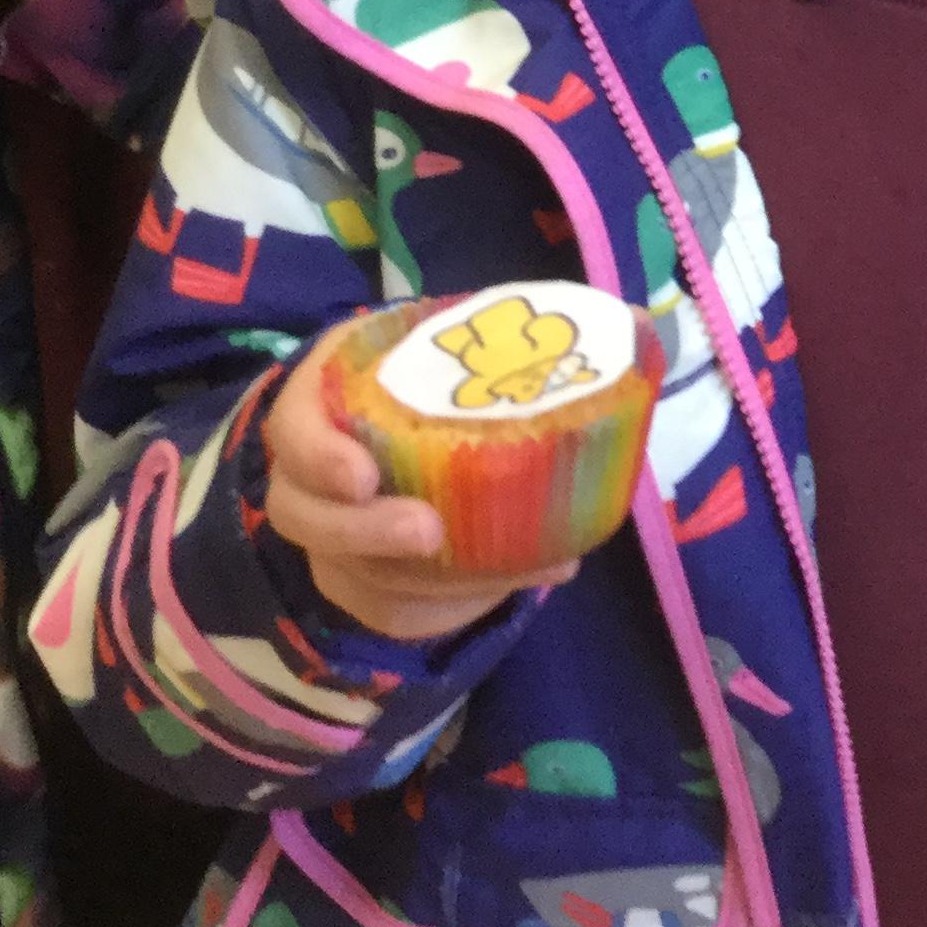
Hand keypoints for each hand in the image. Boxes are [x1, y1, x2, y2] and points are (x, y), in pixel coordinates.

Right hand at [266, 326, 581, 643]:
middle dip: (363, 531)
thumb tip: (634, 325)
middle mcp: (315, 465)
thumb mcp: (470, 341)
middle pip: (303, 512)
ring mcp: (331, 524)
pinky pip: (385, 601)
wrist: (434, 420)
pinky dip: (450, 598)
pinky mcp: (360, 571)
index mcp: (332, 391)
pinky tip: (516, 579)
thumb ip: (531, 335)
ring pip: (345, 568)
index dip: (318, 453)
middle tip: (427, 533)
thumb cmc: (451, 371)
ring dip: (415, 576)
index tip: (365, 475)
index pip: (292, 423)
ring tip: (493, 573)